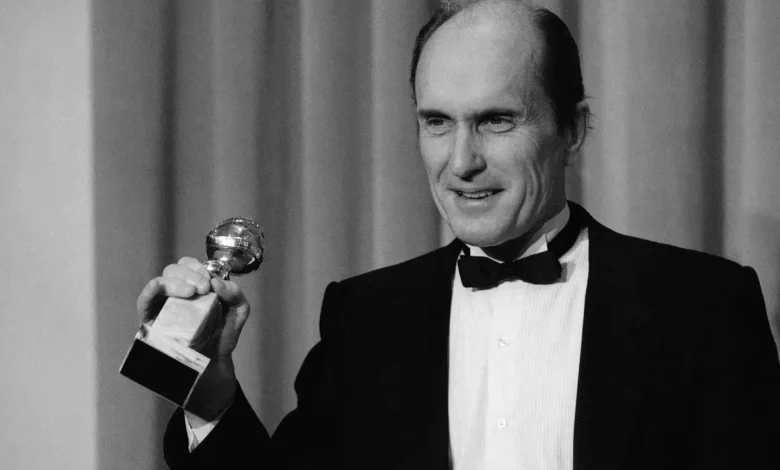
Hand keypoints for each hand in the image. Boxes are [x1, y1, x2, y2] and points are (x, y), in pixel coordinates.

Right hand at [136, 257, 251, 421]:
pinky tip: (160, 287)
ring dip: (176, 281)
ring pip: (161, 282)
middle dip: (190, 274)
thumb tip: (218, 283)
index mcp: (194, 287)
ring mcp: (162, 306)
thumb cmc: (221, 336)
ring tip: (192, 292)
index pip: (188, 265)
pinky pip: (144, 300)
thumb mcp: (238, 313)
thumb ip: (236, 295)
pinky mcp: (151, 321)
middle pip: (174, 270)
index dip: (198, 267)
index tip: (210, 280)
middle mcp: (176, 294)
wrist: (213, 366)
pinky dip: (151, 289)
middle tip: (203, 288)